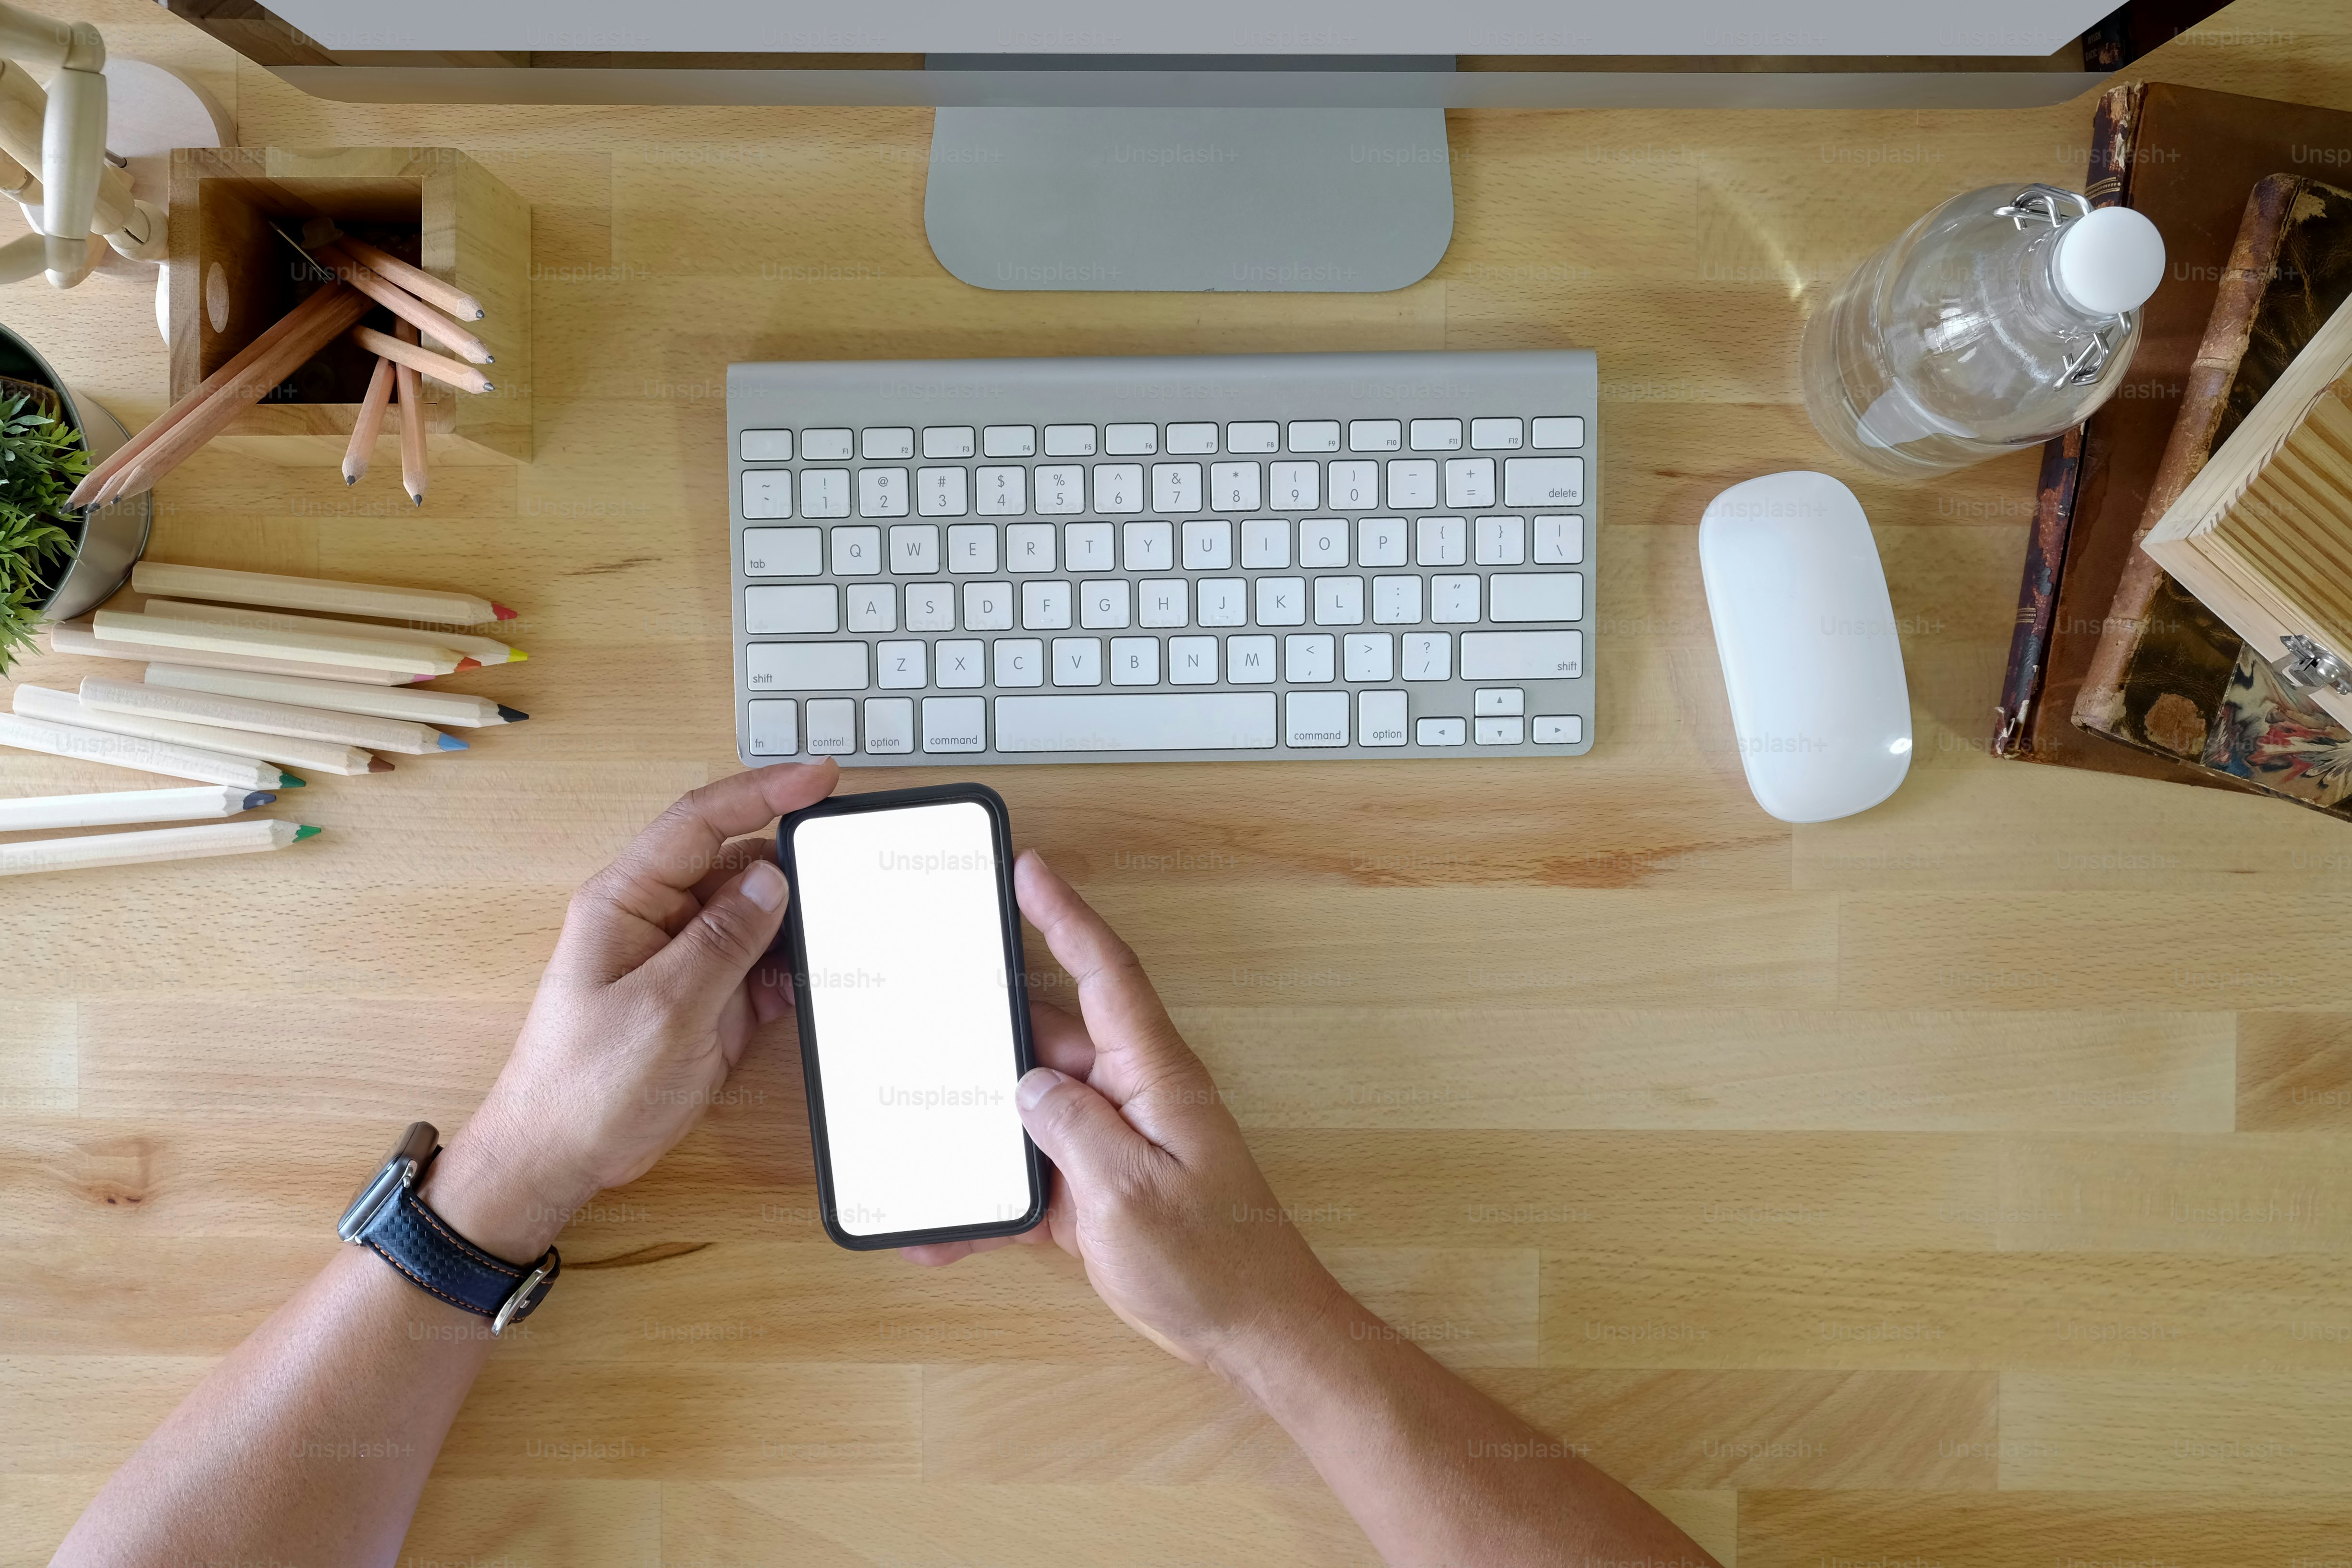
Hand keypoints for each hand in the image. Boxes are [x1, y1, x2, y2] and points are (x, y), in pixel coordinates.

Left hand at [424, 761, 837, 1258]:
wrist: (562, 1157)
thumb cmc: (586, 1084)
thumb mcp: (662, 1009)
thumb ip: (720, 940)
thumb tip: (771, 879)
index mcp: (628, 899)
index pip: (700, 821)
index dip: (761, 790)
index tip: (820, 776)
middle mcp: (659, 917)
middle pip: (738, 863)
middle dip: (794, 865)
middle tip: (849, 872)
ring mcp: (687, 957)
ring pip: (759, 914)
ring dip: (799, 925)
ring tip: (840, 937)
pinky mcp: (709, 996)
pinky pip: (762, 963)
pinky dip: (792, 970)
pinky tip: (814, 985)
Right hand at [905, 851, 1342, 1371]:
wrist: (1251, 1332)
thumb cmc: (1215, 1263)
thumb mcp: (1132, 1193)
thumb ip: (1074, 1129)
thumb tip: (1026, 1084)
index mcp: (1154, 1075)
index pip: (1105, 975)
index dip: (1066, 916)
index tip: (1030, 869)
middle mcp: (1132, 1095)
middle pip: (1047, 1036)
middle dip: (987, 1021)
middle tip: (926, 997)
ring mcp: (1112, 1141)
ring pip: (1027, 1108)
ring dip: (976, 1125)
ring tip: (917, 1129)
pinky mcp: (1095, 1188)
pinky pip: (1030, 1173)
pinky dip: (988, 1197)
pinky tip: (945, 1228)